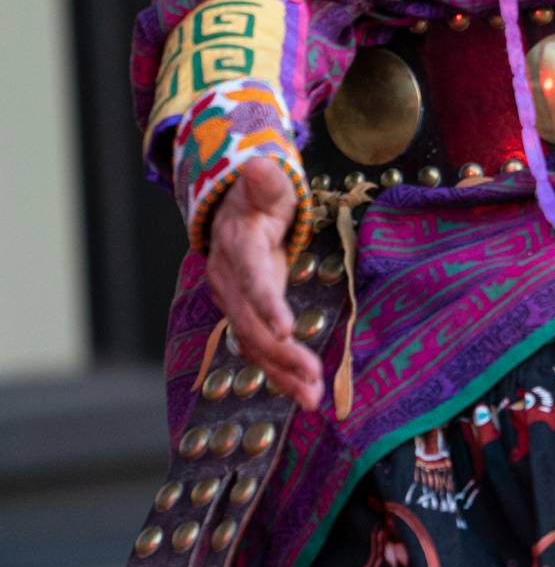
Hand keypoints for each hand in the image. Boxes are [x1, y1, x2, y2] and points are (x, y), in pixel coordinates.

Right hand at [205, 157, 323, 410]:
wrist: (231, 212)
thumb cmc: (259, 197)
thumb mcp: (266, 184)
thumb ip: (266, 182)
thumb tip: (258, 167)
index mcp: (238, 248)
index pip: (251, 279)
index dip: (266, 305)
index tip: (286, 330)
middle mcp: (229, 282)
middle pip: (251, 324)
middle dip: (282, 355)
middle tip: (313, 379)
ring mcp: (233, 304)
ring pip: (254, 345)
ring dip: (282, 375)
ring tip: (312, 399)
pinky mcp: (243, 318)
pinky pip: (259, 351)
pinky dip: (280, 374)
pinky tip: (304, 395)